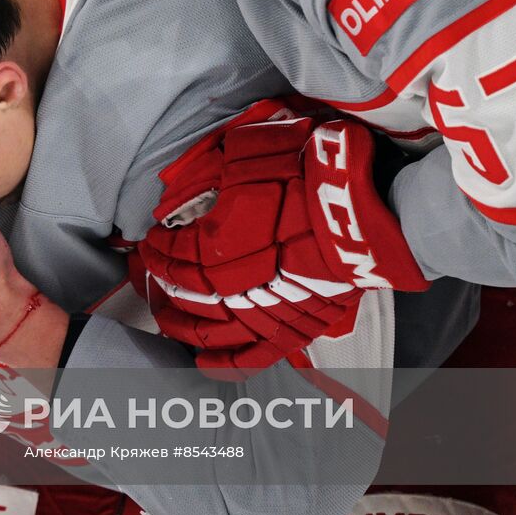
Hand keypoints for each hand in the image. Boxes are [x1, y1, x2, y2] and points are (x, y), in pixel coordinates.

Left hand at [139, 115, 427, 370]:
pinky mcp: (292, 331)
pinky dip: (223, 363)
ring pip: (206, 330)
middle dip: (161, 282)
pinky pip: (250, 357)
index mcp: (213, 245)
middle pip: (183, 292)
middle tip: (150, 273)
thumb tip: (177, 192)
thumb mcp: (244, 150)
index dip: (156, 248)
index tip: (150, 241)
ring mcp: (261, 313)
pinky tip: (202, 360)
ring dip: (179, 322)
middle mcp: (230, 286)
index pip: (171, 254)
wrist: (365, 203)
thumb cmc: (306, 171)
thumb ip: (204, 172)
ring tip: (165, 314)